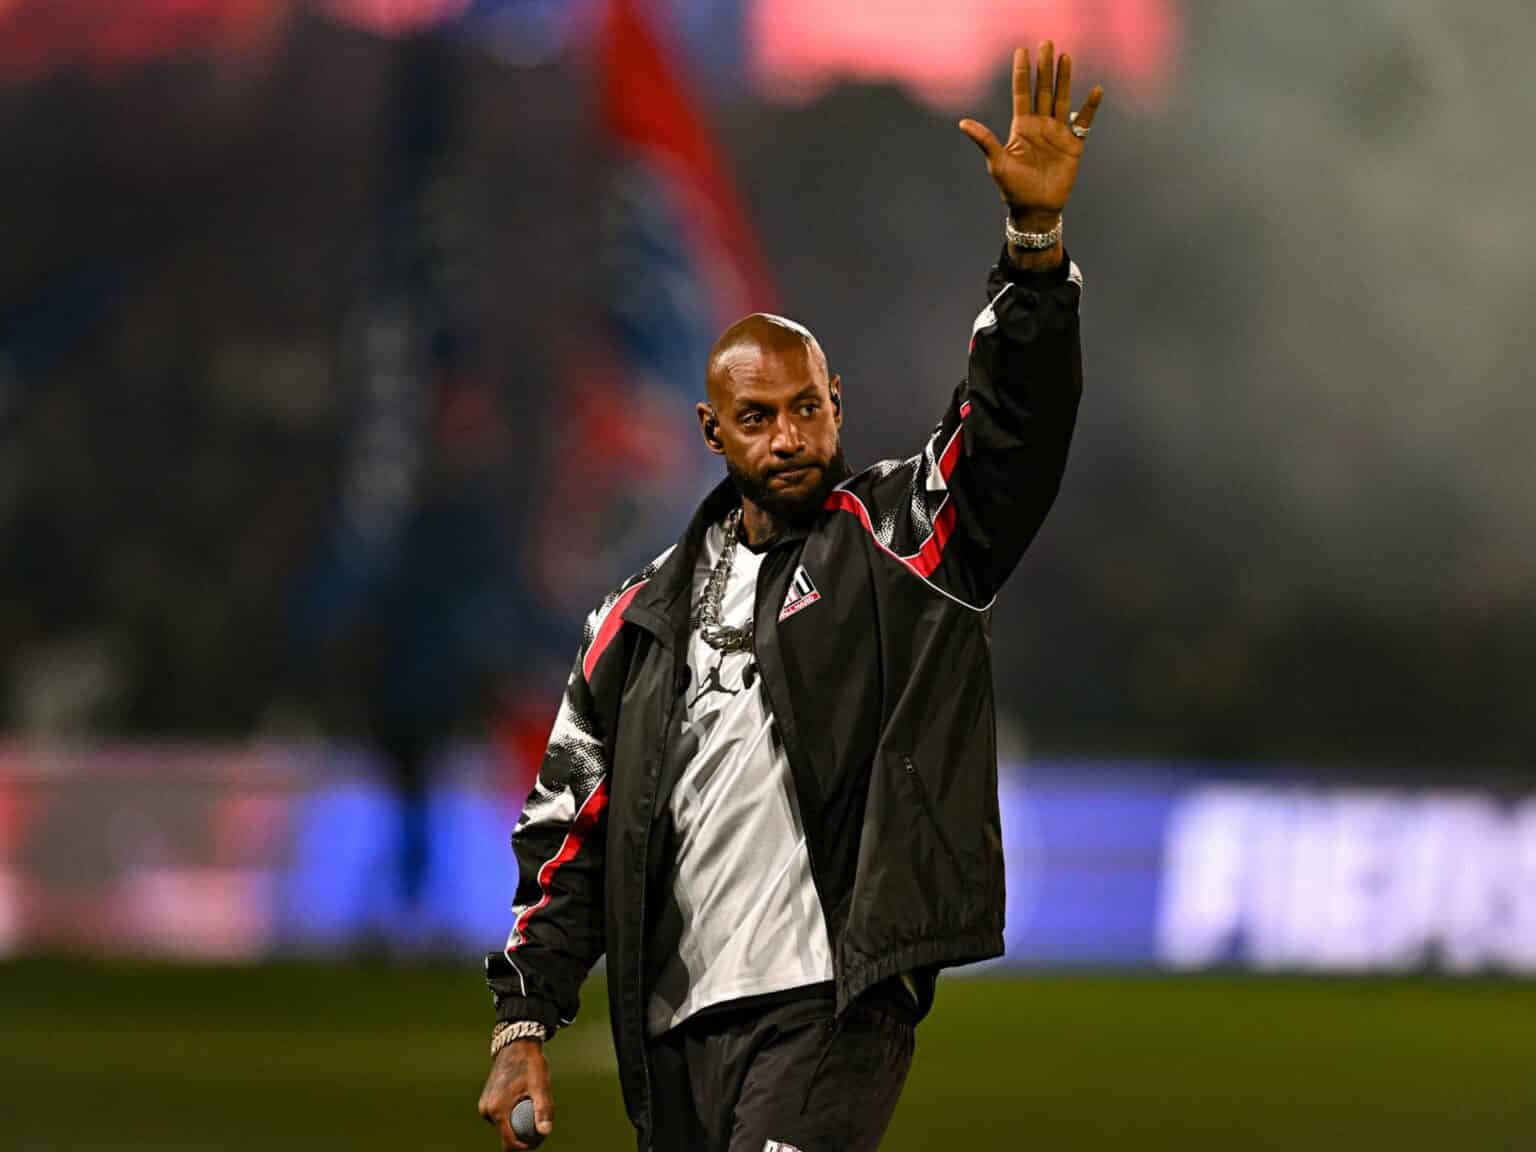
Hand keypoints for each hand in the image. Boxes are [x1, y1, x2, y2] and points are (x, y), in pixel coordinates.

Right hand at [478, 1039, 554, 1149]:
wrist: (516, 1044)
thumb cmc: (530, 1063)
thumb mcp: (540, 1085)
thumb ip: (543, 1110)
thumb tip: (545, 1132)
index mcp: (497, 1109)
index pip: (509, 1142)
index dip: (525, 1146)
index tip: (539, 1139)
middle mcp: (487, 1110)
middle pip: (506, 1136)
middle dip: (523, 1134)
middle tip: (540, 1122)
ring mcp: (485, 1106)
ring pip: (504, 1126)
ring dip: (518, 1123)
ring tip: (532, 1106)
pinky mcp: (486, 1102)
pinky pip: (500, 1118)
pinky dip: (511, 1115)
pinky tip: (523, 1102)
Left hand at [958, 41, 1103, 229]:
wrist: (1035, 210)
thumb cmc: (1012, 189)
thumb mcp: (997, 163)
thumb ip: (984, 141)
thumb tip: (963, 123)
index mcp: (1021, 127)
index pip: (1021, 93)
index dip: (1022, 72)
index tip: (1022, 51)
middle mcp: (1040, 125)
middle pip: (1043, 90)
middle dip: (1044, 67)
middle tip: (1047, 43)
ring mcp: (1057, 133)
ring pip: (1062, 99)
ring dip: (1064, 79)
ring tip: (1065, 57)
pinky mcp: (1074, 145)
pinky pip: (1083, 122)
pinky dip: (1090, 107)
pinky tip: (1095, 90)